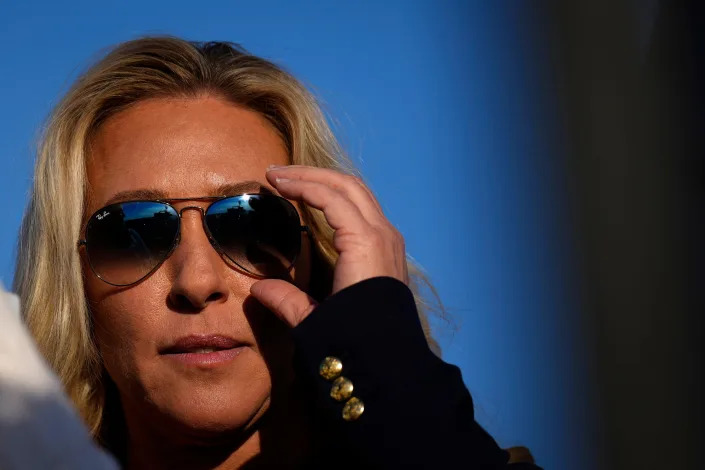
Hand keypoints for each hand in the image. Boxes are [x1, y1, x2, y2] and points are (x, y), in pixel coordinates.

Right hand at [249, 165, 408, 327]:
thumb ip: (285, 300)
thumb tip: (256, 289)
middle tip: (278, 174)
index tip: (272, 180)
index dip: (299, 184)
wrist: (396, 365)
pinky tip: (323, 205)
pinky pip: (367, 209)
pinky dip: (342, 199)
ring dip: (328, 183)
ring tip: (297, 182)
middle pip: (347, 185)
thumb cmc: (356, 340)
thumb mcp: (313, 320)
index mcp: (364, 244)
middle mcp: (382, 234)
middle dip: (312, 175)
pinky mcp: (392, 250)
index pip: (330, 197)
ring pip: (360, 194)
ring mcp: (391, 240)